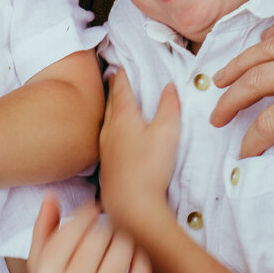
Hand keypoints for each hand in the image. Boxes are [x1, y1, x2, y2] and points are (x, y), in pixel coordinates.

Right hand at [28, 196, 150, 272]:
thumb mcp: (41, 267)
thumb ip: (43, 231)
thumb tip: (51, 196)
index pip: (73, 229)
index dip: (88, 212)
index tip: (95, 209)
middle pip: (98, 237)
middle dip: (106, 226)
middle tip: (109, 226)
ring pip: (122, 250)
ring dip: (125, 238)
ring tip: (120, 239)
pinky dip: (141, 259)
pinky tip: (134, 257)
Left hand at [97, 73, 179, 230]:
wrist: (130, 207)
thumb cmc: (149, 167)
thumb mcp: (167, 132)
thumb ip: (169, 107)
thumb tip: (169, 86)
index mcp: (123, 117)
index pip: (121, 89)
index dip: (122, 75)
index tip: (122, 65)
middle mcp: (109, 129)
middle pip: (110, 102)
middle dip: (114, 88)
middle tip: (115, 77)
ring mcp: (105, 148)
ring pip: (106, 120)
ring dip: (111, 108)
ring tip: (115, 101)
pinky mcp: (106, 165)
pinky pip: (106, 137)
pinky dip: (111, 127)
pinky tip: (116, 136)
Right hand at [211, 0, 273, 201]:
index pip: (272, 123)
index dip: (252, 140)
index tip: (243, 152)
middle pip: (255, 81)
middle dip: (230, 100)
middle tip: (214, 114)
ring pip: (264, 49)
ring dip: (238, 64)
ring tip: (220, 76)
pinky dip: (269, 34)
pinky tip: (263, 41)